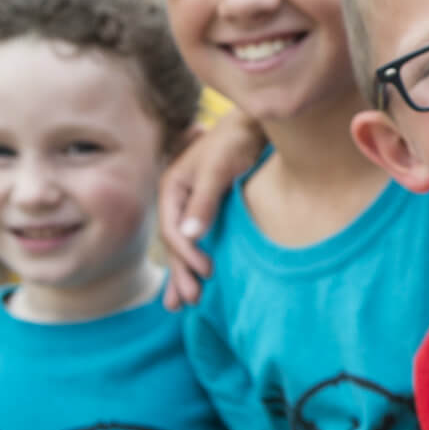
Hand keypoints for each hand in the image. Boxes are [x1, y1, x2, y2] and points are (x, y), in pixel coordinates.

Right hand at [157, 112, 265, 307]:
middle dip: (181, 274)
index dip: (187, 255)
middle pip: (175, 244)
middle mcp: (177, 200)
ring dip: (183, 275)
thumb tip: (188, 235)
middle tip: (192, 301)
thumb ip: (204, 199)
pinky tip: (197, 283)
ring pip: (183, 247)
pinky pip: (196, 242)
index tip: (208, 272)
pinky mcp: (208, 211)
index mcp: (172, 188)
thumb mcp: (220, 168)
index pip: (172, 230)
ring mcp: (191, 207)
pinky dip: (194, 263)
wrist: (256, 124)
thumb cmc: (237, 141)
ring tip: (185, 305)